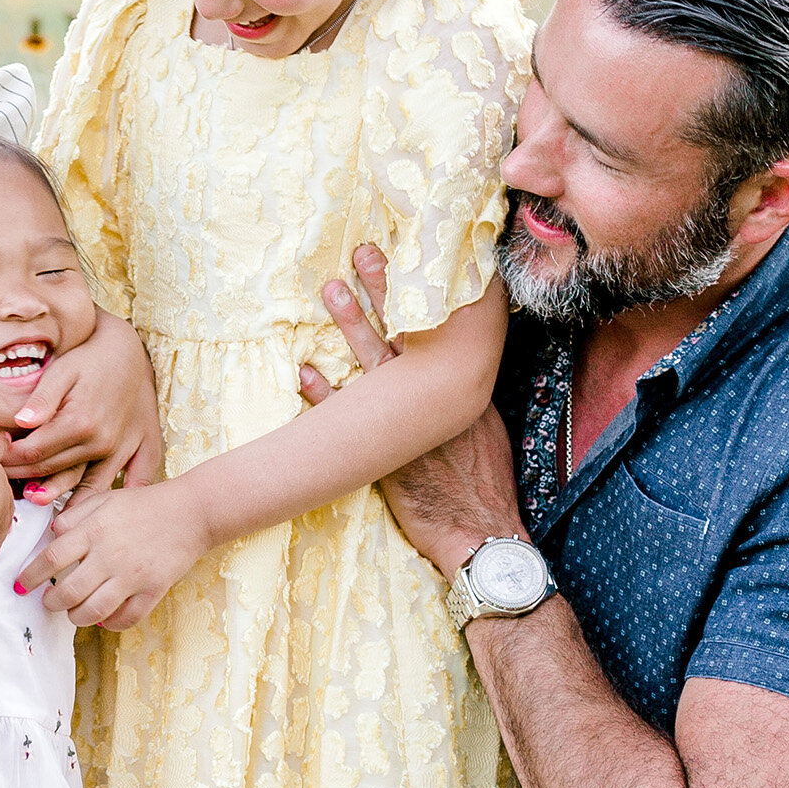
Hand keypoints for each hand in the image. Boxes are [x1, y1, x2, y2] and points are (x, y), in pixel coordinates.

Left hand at [5, 311, 163, 502]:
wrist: (129, 351)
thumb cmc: (90, 358)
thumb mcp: (62, 369)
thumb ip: (42, 397)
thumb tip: (20, 421)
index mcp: (79, 422)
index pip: (33, 451)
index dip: (7, 457)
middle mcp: (101, 441)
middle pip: (52, 470)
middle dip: (21, 475)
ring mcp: (119, 450)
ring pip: (80, 482)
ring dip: (53, 492)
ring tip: (30, 499)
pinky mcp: (135, 451)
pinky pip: (120, 483)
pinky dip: (100, 499)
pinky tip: (84, 512)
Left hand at [17, 479, 205, 631]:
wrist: (191, 512)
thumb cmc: (145, 504)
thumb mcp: (106, 499)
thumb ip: (75, 515)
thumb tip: (51, 534)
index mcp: (95, 530)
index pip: (52, 558)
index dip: (31, 575)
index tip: (20, 584)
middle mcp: (110, 555)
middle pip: (68, 591)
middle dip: (51, 602)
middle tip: (48, 602)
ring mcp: (132, 576)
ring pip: (93, 610)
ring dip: (76, 616)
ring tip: (72, 612)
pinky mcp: (153, 590)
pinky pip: (126, 618)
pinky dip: (111, 623)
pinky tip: (104, 617)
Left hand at [299, 246, 526, 573]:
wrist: (480, 534)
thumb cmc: (484, 484)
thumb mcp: (485, 427)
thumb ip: (466, 396)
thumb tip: (459, 366)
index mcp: (460, 386)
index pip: (443, 328)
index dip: (425, 292)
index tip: (413, 254)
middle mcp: (432, 398)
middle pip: (408, 332)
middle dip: (387, 292)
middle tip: (367, 253)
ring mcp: (405, 423)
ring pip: (375, 362)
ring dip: (352, 326)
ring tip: (332, 291)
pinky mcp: (381, 451)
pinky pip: (344, 419)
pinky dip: (324, 396)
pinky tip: (304, 374)